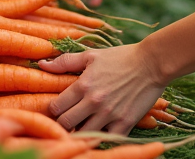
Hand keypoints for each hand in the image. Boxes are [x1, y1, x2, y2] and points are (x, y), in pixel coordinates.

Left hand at [40, 45, 166, 134]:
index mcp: (83, 84)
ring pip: (83, 135)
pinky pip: (106, 139)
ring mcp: (109, 114)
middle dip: (63, 123)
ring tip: (82, 126)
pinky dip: (101, 137)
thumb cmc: (121, 57)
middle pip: (65, 124)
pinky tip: (100, 130)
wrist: (152, 63)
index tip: (58, 109)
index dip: (53, 110)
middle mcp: (94, 101)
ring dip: (80, 132)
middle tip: (68, 120)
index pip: (56, 107)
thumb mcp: (92, 55)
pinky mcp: (124, 123)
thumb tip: (42, 65)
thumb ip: (66, 61)